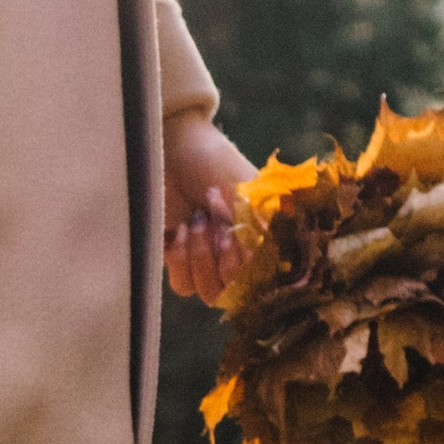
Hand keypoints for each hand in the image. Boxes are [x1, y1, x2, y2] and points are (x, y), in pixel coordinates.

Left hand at [163, 113, 256, 305]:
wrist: (177, 149)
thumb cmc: (219, 165)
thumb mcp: (252, 195)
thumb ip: (264, 231)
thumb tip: (264, 266)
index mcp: (261, 243)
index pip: (266, 283)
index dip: (251, 267)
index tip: (237, 236)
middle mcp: (236, 258)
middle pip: (236, 294)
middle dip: (224, 260)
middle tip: (216, 224)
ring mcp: (207, 262)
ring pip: (207, 293)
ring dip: (202, 258)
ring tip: (197, 221)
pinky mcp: (177, 260)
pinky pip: (183, 285)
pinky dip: (182, 260)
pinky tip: (181, 230)